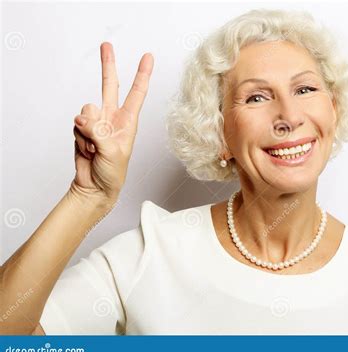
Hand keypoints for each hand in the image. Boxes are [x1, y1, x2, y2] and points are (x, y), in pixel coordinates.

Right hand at [69, 42, 153, 201]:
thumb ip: (99, 132)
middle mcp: (113, 118)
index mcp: (129, 122)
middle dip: (108, 65)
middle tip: (106, 45)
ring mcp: (97, 123)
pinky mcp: (82, 129)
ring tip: (96, 148)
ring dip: (88, 131)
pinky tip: (88, 150)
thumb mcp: (113, 152)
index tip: (148, 57)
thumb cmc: (113, 173)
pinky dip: (80, 139)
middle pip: (109, 86)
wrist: (94, 187)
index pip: (137, 93)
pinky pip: (76, 125)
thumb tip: (82, 118)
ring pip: (86, 110)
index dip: (142, 74)